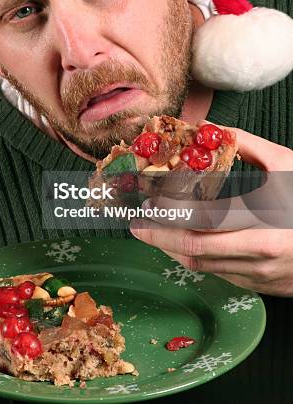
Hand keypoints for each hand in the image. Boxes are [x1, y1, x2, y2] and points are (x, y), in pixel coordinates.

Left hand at [130, 125, 292, 295]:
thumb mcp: (287, 166)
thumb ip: (246, 146)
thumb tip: (209, 128)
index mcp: (265, 226)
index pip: (203, 225)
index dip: (170, 217)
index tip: (149, 206)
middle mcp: (260, 258)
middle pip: (195, 253)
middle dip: (160, 239)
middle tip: (138, 225)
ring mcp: (261, 278)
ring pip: (205, 269)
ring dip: (174, 250)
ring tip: (156, 232)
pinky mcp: (264, 287)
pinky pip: (221, 275)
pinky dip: (198, 258)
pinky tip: (188, 242)